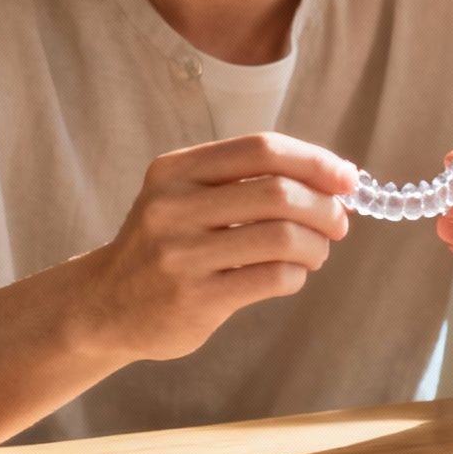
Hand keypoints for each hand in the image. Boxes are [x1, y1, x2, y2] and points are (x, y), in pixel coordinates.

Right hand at [81, 132, 355, 360]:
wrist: (105, 304)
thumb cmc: (166, 245)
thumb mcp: (186, 197)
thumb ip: (247, 183)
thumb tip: (336, 182)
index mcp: (176, 170)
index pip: (262, 149)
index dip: (315, 160)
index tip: (347, 178)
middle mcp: (173, 206)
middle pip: (278, 191)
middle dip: (324, 206)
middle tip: (338, 223)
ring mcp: (181, 254)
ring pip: (282, 237)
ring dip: (315, 246)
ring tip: (315, 253)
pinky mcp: (195, 298)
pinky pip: (272, 278)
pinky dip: (296, 276)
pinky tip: (290, 276)